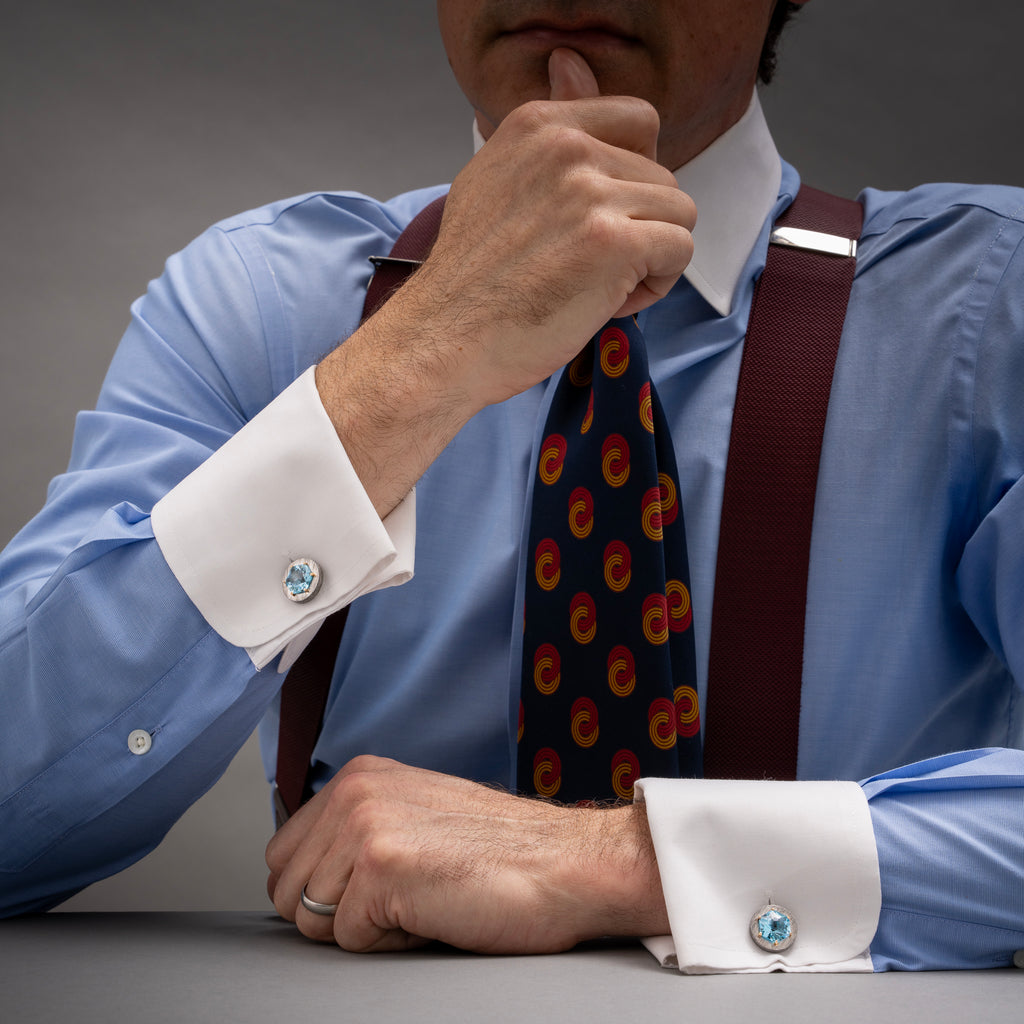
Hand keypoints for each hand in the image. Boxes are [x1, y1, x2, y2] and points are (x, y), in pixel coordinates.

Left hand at [265, 755, 668, 952]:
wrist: (567, 863)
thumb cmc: (503, 852)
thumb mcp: (416, 815)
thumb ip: (358, 829)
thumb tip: (308, 878)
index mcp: (360, 775)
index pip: (283, 854)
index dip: (323, 890)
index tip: (374, 890)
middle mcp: (354, 790)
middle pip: (286, 890)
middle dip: (335, 914)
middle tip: (403, 897)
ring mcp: (365, 824)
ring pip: (311, 920)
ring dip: (366, 928)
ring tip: (423, 899)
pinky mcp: (380, 866)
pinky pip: (349, 941)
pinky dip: (391, 943)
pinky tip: (435, 911)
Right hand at [409, 46, 695, 407]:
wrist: (445, 338)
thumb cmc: (471, 279)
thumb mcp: (496, 177)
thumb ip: (548, 130)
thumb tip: (570, 58)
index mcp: (539, 125)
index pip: (640, 121)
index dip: (635, 177)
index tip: (601, 217)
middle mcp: (567, 148)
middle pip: (664, 177)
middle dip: (639, 227)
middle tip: (587, 266)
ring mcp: (591, 193)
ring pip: (679, 214)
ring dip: (650, 258)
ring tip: (596, 284)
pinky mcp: (614, 243)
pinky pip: (680, 250)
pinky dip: (655, 286)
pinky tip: (607, 303)